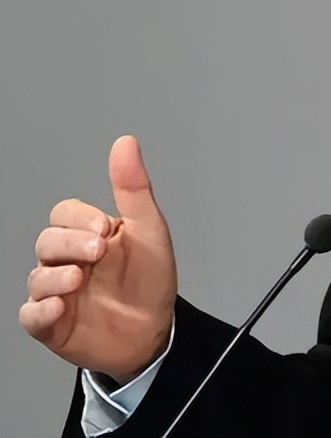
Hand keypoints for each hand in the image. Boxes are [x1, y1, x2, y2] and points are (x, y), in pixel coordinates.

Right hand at [19, 135, 177, 383]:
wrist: (156, 331)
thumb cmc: (151, 280)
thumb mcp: (149, 230)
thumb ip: (133, 188)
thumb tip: (125, 143)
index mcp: (90, 235)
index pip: (65, 214)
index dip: (79, 219)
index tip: (106, 228)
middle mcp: (69, 261)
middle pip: (47, 241)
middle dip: (69, 244)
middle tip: (97, 252)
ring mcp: (57, 292)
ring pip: (37, 277)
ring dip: (55, 276)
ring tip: (78, 280)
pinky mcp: (52, 325)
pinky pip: (31, 316)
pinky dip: (41, 311)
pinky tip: (59, 307)